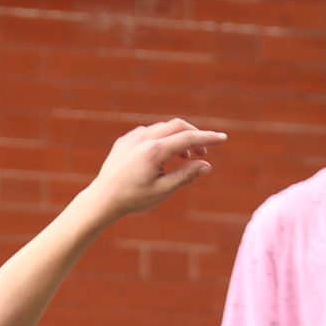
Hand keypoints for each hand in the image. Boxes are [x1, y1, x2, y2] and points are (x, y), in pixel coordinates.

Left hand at [85, 119, 224, 217]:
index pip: (188, 138)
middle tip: (204, 152)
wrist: (102, 199)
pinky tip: (164, 156)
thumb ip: (186, 176)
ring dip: (178, 138)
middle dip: (194, 135)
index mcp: (155, 151)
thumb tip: (206, 165)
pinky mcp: (124, 141)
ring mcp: (132, 137)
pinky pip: (149, 133)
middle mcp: (144, 138)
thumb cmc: (133, 199)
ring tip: (185, 158)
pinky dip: (162, 139)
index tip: (223, 138)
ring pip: (163, 128)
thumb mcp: (163, 191)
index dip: (208, 138)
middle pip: (177, 126)